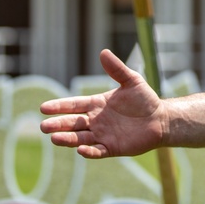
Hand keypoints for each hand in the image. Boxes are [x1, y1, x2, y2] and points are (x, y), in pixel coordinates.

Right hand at [40, 49, 165, 157]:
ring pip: (80, 138)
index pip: (74, 105)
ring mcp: (102, 135)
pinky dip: (89, 151)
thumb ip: (117, 69)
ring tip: (54, 138)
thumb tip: (103, 52)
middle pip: (72, 123)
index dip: (59, 106)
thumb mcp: (132, 81)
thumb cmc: (145, 99)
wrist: (160, 119)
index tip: (44, 108)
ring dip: (67, 139)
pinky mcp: (112, 147)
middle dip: (58, 124)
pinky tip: (80, 150)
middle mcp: (96, 120)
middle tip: (43, 126)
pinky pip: (97, 151)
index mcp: (96, 104)